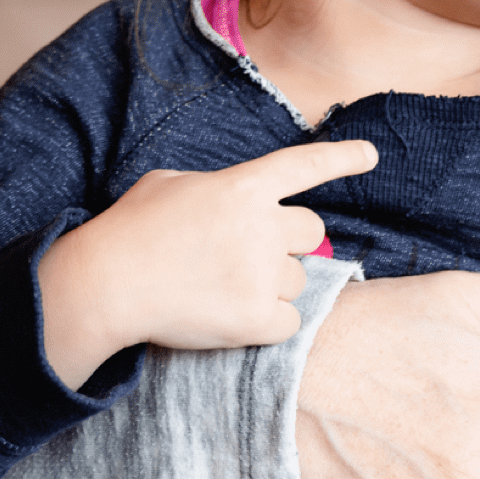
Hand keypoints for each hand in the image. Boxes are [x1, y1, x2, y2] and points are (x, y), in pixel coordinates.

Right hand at [39, 140, 375, 387]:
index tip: (371, 155)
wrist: (108, 285)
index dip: (341, 158)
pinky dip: (269, 323)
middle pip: (312, 232)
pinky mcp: (258, 318)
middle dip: (291, 243)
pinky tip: (234, 317)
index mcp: (244, 187)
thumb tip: (230, 204)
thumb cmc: (131, 230)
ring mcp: (263, 273)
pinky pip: (290, 321)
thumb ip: (214, 188)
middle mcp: (263, 226)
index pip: (304, 166)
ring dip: (273, 285)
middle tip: (254, 256)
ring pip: (299, 279)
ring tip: (224, 288)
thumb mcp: (169, 184)